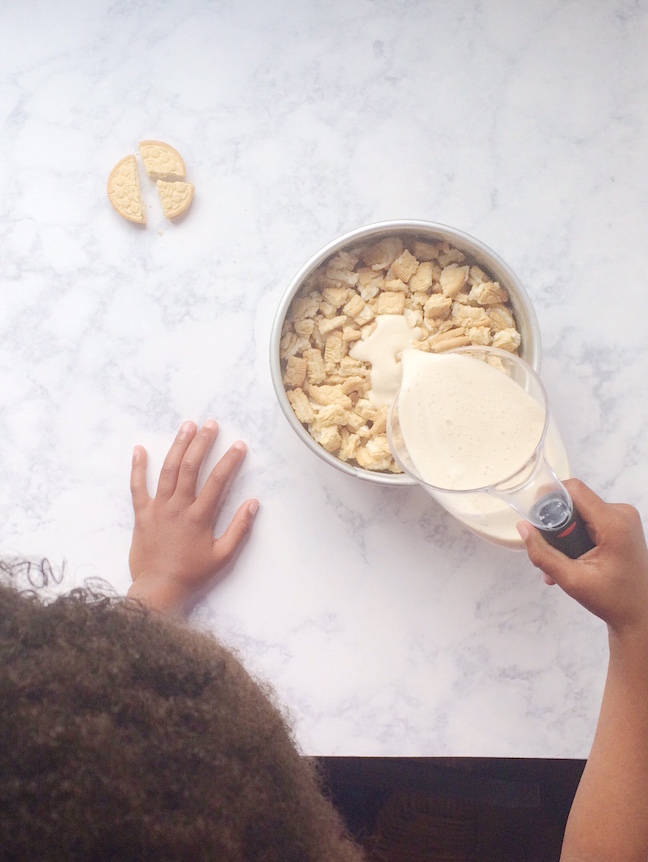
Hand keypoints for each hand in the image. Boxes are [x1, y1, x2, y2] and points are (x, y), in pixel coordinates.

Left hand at [128, 419, 258, 614]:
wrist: (158, 589)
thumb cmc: (192, 574)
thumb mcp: (223, 556)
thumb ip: (239, 529)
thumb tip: (254, 504)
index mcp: (199, 517)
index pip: (218, 481)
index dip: (230, 460)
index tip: (239, 445)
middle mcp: (178, 507)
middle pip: (191, 467)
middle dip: (202, 443)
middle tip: (211, 425)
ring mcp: (158, 508)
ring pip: (168, 471)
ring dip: (178, 446)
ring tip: (187, 426)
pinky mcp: (142, 514)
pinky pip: (137, 487)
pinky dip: (137, 467)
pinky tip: (139, 449)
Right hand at [517, 479, 647, 637]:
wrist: (640, 614)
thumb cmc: (613, 600)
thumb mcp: (571, 579)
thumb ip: (543, 553)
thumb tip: (522, 527)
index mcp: (614, 523)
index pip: (574, 490)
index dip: (550, 497)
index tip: (535, 517)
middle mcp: (622, 514)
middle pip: (575, 502)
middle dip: (556, 525)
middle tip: (547, 551)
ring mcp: (623, 519)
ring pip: (580, 512)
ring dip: (565, 535)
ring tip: (560, 564)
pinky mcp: (621, 525)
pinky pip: (589, 521)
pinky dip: (576, 537)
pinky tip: (572, 561)